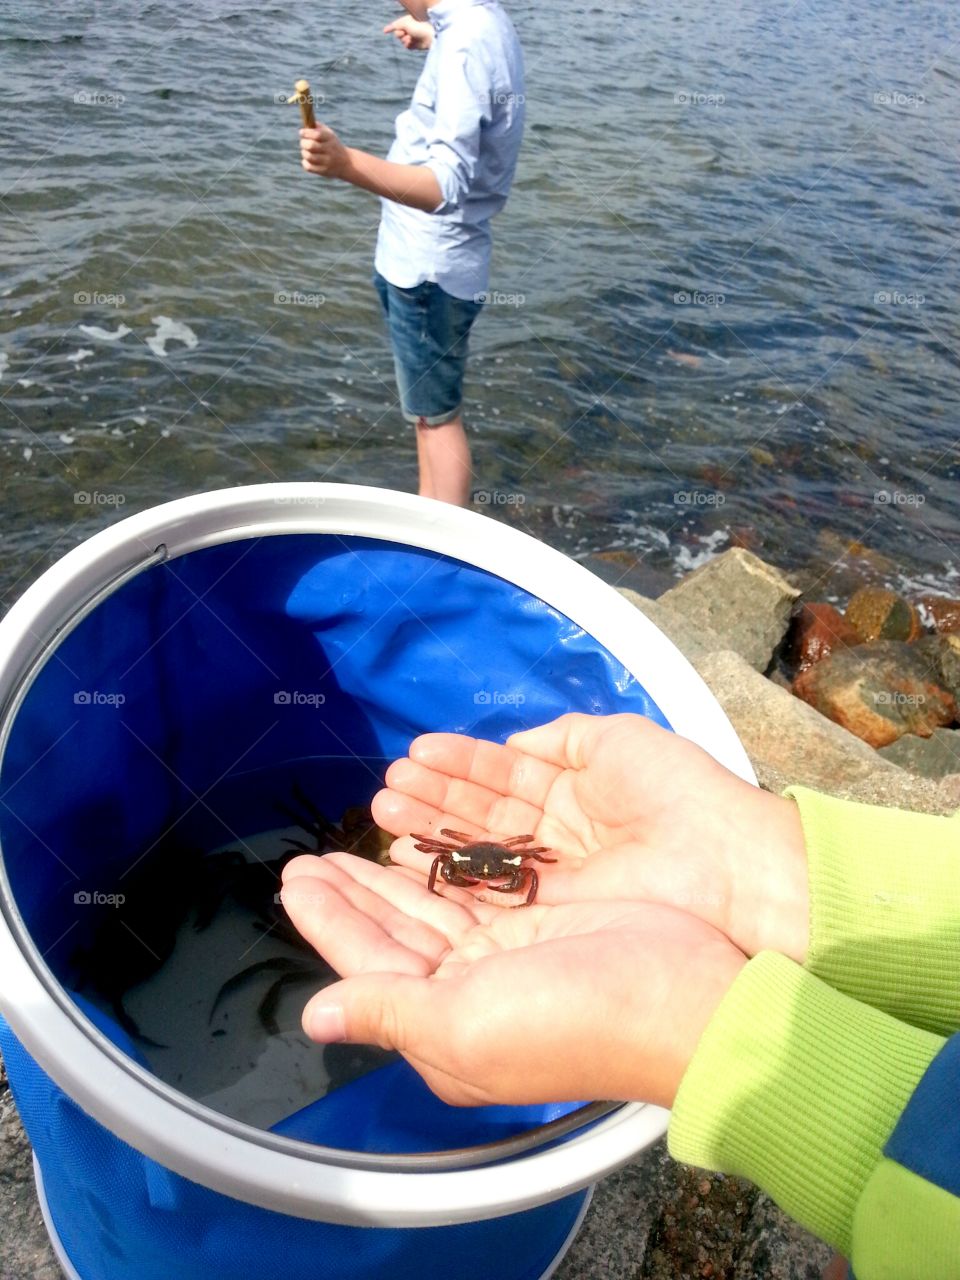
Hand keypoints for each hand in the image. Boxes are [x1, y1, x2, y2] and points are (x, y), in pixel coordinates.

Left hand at [280, 853, 745, 1107]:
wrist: (686, 1001)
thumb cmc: (573, 1020)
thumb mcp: (467, 1025)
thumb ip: (387, 1011)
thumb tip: (315, 1019)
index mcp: (440, 1027)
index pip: (364, 963)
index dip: (327, 920)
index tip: (293, 878)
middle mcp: (466, 995)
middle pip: (393, 932)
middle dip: (351, 893)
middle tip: (312, 856)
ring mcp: (506, 957)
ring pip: (431, 907)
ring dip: (391, 875)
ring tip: (356, 839)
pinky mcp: (543, 924)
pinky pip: (476, 888)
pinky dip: (445, 865)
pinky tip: (422, 844)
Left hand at [299, 125, 350, 178]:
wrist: (346, 163)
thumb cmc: (333, 145)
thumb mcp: (329, 134)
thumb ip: (318, 127)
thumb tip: (306, 123)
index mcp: (330, 139)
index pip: (317, 135)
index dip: (306, 133)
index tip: (301, 132)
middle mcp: (330, 150)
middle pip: (311, 146)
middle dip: (303, 143)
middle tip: (303, 143)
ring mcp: (327, 162)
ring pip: (308, 156)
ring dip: (304, 153)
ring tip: (306, 151)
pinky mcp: (324, 171)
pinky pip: (309, 167)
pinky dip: (305, 163)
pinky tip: (307, 160)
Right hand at [374, 713, 809, 962]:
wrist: (729, 868)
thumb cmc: (683, 794)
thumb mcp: (621, 740)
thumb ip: (564, 738)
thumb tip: (517, 743)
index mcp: (578, 789)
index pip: (505, 776)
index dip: (460, 765)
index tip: (415, 754)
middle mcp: (558, 835)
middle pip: (482, 815)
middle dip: (434, 798)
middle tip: (385, 788)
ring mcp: (553, 878)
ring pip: (479, 852)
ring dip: (432, 830)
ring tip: (385, 809)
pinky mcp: (552, 916)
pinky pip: (491, 892)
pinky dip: (453, 874)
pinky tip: (413, 855)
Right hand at [383, 16, 433, 49]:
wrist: (430, 36)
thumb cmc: (418, 27)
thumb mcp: (405, 24)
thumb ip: (396, 26)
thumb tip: (386, 29)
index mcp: (407, 21)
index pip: (396, 25)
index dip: (391, 28)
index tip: (384, 31)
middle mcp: (409, 29)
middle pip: (397, 34)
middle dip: (399, 34)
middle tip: (405, 33)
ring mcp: (412, 37)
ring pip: (402, 41)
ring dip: (405, 40)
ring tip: (412, 38)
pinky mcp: (415, 45)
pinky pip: (407, 47)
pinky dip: (409, 45)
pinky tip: (414, 43)